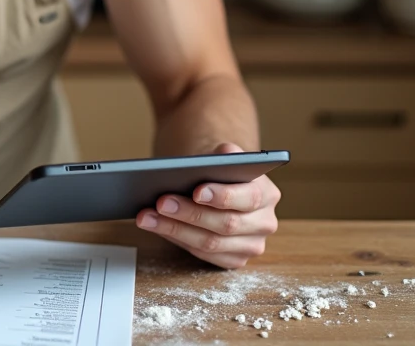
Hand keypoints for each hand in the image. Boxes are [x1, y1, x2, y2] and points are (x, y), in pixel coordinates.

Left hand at [135, 142, 280, 268]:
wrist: (219, 188)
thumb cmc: (218, 172)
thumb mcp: (223, 157)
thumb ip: (226, 154)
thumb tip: (220, 156)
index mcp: (267, 194)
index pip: (249, 197)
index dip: (223, 196)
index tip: (197, 191)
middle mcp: (264, 223)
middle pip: (226, 224)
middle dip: (190, 213)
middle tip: (160, 202)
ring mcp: (251, 245)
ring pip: (210, 243)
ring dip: (174, 229)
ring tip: (146, 216)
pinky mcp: (234, 260)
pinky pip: (203, 254)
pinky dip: (176, 240)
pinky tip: (156, 227)